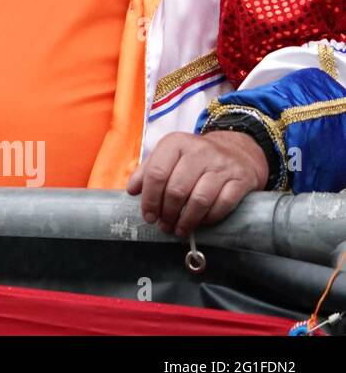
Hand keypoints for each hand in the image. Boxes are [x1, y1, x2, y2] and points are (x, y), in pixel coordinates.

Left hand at [127, 130, 267, 235]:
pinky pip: (223, 205)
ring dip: (186, 220)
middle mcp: (199, 150)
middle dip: (167, 213)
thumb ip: (147, 171)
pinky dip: (209, 218)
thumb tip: (132, 190)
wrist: (236, 152)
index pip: (156, 173)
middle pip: (176, 189)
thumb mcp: (168, 156)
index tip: (148, 216)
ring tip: (178, 229)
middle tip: (164, 225)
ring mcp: (222, 165)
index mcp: (176, 143)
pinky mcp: (241, 179)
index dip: (149, 199)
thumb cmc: (194, 158)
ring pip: (199, 200)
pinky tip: (200, 223)